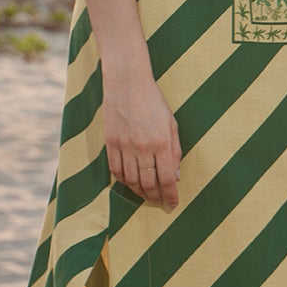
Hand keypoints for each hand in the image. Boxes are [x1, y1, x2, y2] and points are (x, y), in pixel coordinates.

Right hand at [102, 66, 181, 209]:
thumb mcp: (171, 124)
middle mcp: (143, 147)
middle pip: (148, 183)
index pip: (167, 179)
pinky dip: (123, 181)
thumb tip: (175, 176)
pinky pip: (116, 170)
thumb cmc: (153, 102)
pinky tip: (130, 182)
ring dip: (139, 192)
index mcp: (162, 142)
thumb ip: (175, 151)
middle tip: (159, 201)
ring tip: (146, 195)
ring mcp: (125, 145)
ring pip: (131, 180)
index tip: (172, 203)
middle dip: (155, 197)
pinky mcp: (110, 142)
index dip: (170, 195)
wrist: (127, 83)